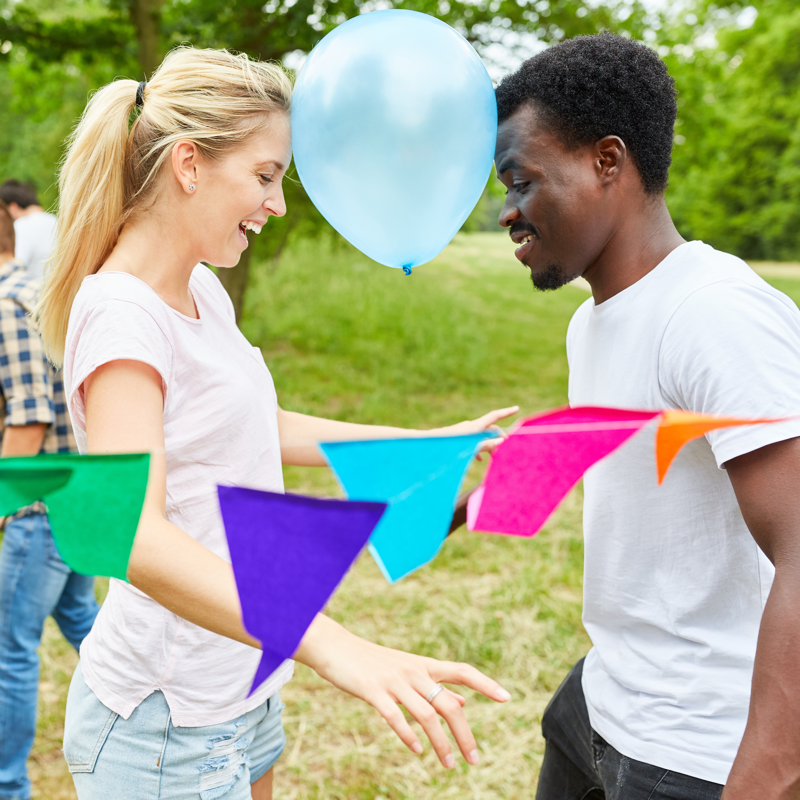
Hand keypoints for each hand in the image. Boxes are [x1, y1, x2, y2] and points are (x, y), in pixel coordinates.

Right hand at [295, 615, 510, 767]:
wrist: (335, 646)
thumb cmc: (373, 661)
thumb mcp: (408, 670)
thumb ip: (435, 685)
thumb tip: (463, 700)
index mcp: (424, 665)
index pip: (462, 670)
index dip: (486, 683)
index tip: (507, 698)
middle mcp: (414, 671)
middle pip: (449, 703)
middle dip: (465, 734)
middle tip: (475, 760)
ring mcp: (394, 681)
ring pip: (427, 714)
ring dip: (442, 743)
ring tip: (450, 765)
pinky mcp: (373, 690)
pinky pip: (396, 716)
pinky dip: (409, 735)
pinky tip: (417, 751)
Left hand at [436, 406, 518, 457]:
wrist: (428, 445)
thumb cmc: (449, 447)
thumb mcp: (471, 447)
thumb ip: (486, 445)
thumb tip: (502, 440)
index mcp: (475, 427)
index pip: (494, 416)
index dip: (506, 412)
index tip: (516, 408)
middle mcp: (470, 427)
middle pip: (490, 429)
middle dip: (499, 439)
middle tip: (505, 451)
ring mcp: (464, 432)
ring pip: (482, 436)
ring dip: (490, 445)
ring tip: (494, 458)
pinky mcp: (458, 438)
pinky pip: (473, 441)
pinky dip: (479, 448)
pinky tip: (478, 459)